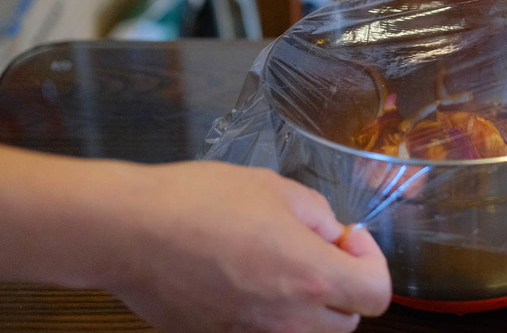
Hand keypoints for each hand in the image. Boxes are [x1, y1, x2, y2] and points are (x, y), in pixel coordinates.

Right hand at [109, 162, 389, 332]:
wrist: (129, 232)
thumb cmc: (200, 202)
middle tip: (318, 248)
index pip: (377, 295)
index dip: (372, 262)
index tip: (349, 237)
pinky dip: (266, 313)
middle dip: (343, 285)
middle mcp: (286, 318)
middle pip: (346, 321)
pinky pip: (260, 332)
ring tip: (281, 263)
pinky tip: (242, 276)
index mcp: (310, 276)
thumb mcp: (274, 187)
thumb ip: (316, 213)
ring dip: (308, 305)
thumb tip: (330, 232)